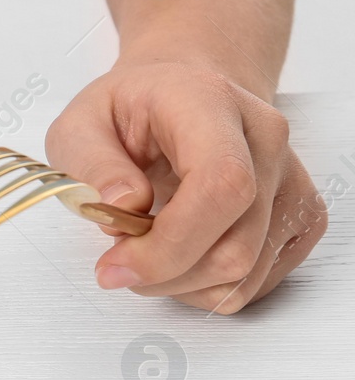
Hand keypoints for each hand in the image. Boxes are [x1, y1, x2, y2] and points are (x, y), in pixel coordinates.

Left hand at [46, 61, 326, 313]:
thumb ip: (92, 164)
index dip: (172, 243)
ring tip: (145, 252)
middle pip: (236, 245)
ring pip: (247, 273)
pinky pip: (258, 280)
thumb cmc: (133, 108)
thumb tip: (122, 207)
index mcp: (210, 104)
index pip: (221, 184)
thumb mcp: (79, 123)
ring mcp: (290, 181)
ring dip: (182, 284)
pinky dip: (208, 287)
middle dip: (164, 273)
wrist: (184, 92)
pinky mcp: (299, 215)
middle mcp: (265, 140)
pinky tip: (179, 254)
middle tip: (117, 263)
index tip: (118, 264)